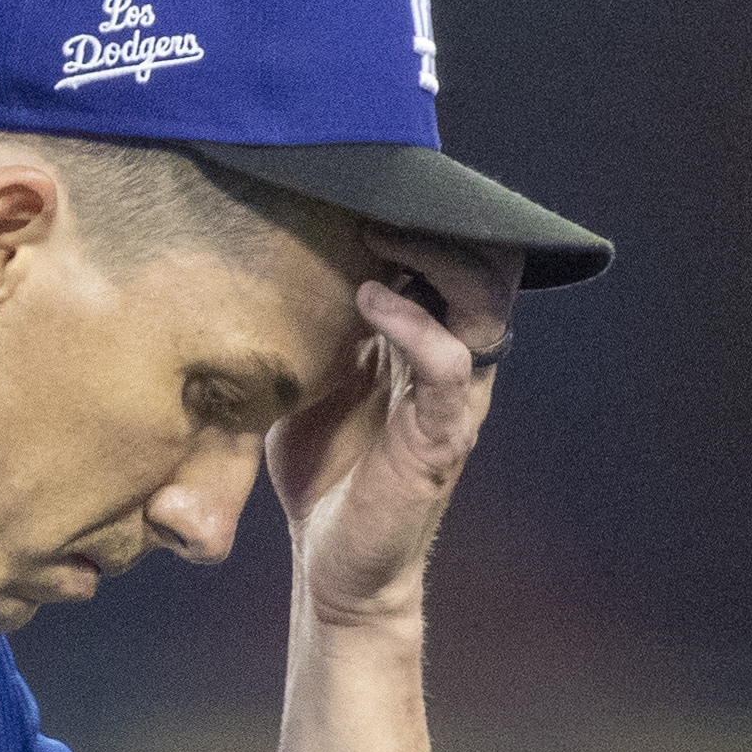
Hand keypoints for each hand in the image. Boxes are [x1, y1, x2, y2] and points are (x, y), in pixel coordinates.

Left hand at [266, 228, 522, 630]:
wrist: (333, 570)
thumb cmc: (322, 475)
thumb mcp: (309, 381)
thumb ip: (312, 325)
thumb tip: (264, 260)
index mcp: (427, 340)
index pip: (454, 252)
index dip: (424, 212)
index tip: (370, 181)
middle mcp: (453, 358)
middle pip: (486, 260)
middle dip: (439, 220)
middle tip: (380, 197)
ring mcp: (454, 396)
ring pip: (485, 299)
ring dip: (436, 258)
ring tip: (380, 237)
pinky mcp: (442, 435)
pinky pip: (452, 362)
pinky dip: (415, 323)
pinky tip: (369, 301)